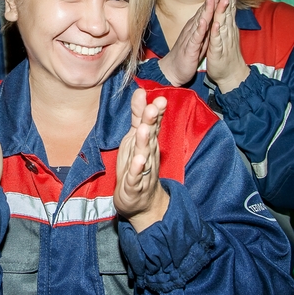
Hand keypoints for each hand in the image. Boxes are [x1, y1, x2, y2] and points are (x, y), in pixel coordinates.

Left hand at [114, 89, 168, 231]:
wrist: (141, 203)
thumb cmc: (137, 166)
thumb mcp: (134, 138)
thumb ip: (137, 116)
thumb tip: (139, 91)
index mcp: (148, 142)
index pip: (154, 125)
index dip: (156, 112)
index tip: (159, 99)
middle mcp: (149, 154)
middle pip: (151, 136)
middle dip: (152, 122)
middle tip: (153, 107)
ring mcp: (143, 170)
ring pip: (144, 155)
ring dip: (144, 142)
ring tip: (143, 129)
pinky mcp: (134, 185)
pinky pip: (135, 177)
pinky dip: (136, 169)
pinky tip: (138, 161)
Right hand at [157, 0, 214, 86]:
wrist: (173, 70)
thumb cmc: (188, 54)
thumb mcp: (201, 38)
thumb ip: (206, 27)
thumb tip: (213, 17)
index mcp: (197, 26)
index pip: (208, 9)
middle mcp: (193, 29)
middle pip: (204, 10)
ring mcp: (190, 37)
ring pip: (199, 21)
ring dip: (206, 9)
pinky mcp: (189, 48)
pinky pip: (195, 37)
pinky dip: (199, 29)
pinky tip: (203, 21)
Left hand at [204, 0, 249, 93]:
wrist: (229, 75)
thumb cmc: (225, 55)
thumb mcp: (225, 36)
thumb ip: (227, 23)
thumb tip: (228, 11)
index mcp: (227, 28)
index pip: (228, 9)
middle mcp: (227, 32)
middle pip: (228, 12)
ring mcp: (223, 41)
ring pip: (223, 23)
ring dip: (222, 11)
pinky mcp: (218, 51)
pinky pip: (217, 40)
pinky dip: (217, 32)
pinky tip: (216, 23)